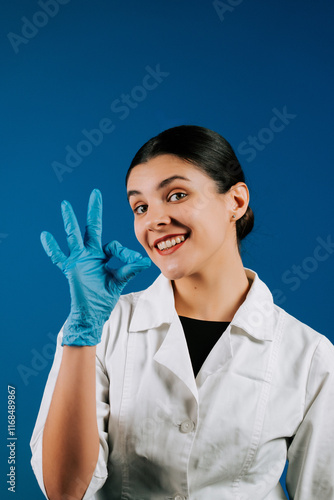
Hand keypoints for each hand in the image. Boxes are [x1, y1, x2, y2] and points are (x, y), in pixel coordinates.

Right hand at [40, 189, 150, 345]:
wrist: (91, 313)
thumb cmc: (104, 297)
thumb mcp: (119, 281)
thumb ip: (129, 270)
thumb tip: (145, 261)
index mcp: (102, 256)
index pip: (113, 245)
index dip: (125, 252)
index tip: (137, 261)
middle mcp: (90, 254)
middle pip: (92, 228)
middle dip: (94, 211)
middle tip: (95, 193)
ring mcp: (78, 260)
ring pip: (74, 236)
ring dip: (71, 221)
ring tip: (66, 204)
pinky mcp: (70, 269)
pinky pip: (58, 257)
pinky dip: (52, 248)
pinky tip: (45, 235)